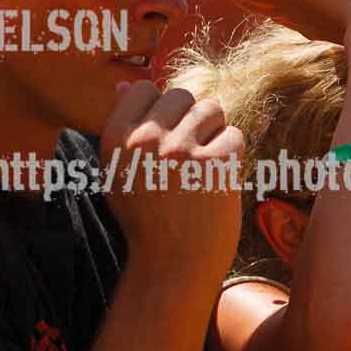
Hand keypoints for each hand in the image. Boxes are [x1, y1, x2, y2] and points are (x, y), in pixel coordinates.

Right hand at [98, 81, 243, 274]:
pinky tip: (219, 179)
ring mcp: (181, 151)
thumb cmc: (145, 220)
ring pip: (212, 109)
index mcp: (115, 139)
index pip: (143, 88)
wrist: (172, 267)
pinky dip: (231, 156)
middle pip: (181, 95)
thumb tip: (125, 83)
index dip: (159, 109)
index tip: (163, 137)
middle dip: (190, 119)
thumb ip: (122, 127)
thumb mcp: (118, 174)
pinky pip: (234, 135)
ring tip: (204, 165)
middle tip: (188, 155)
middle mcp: (145, 140)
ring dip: (214, 133)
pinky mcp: (215, 164)